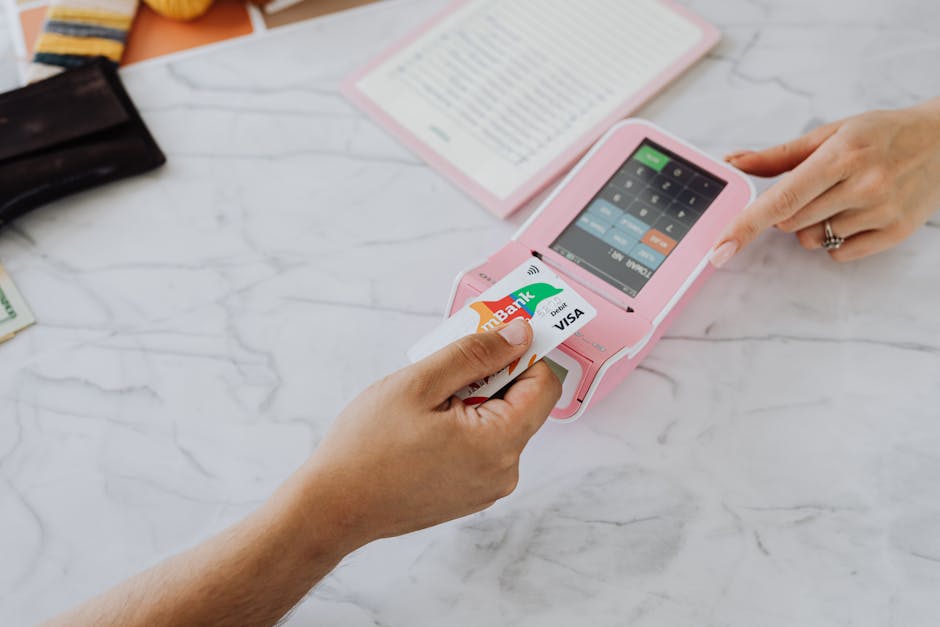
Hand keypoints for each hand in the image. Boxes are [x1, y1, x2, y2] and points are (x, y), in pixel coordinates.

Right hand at [299, 318, 561, 548]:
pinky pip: (483, 447)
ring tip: (426, 403)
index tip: (495, 336)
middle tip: (443, 369)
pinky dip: (464, 426)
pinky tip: (426, 426)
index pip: (544, 386)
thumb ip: (475, 354)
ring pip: (500, 423)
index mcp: (498, 443)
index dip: (524, 354)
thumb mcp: (419, 383)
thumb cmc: (367, 449)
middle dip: (490, 376)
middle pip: (521, 404)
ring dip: (473, 401)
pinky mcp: (471, 494)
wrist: (334, 507)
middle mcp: (503, 471)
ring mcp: (487, 487)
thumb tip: (518, 335)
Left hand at [711, 98, 939, 263]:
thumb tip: (732, 164)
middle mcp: (863, 185)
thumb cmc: (880, 135)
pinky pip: (839, 255)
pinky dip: (838, 241)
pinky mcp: (895, 233)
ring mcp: (882, 211)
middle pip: (789, 223)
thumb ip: (776, 156)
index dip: (744, 225)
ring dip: (813, 226)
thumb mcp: (829, 134)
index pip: (780, 199)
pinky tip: (858, 213)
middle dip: (788, 212)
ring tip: (842, 197)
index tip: (719, 248)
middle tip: (815, 188)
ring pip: (812, 240)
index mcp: (841, 156)